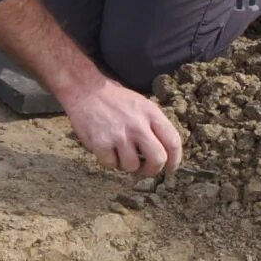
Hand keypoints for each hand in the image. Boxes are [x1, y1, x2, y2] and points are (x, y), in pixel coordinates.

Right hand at [63, 79, 183, 178]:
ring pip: (132, 166)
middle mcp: (138, 125)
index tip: (169, 169)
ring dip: (126, 165)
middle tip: (145, 170)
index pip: (173, 143)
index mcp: (151, 114)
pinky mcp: (101, 143)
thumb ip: (153, 126)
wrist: (86, 90)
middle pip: (158, 159)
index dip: (174, 161)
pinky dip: (108, 161)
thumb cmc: (115, 99)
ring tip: (119, 152)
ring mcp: (119, 135)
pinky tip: (106, 149)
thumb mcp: (142, 104)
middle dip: (153, 170)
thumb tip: (163, 152)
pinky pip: (111, 164)